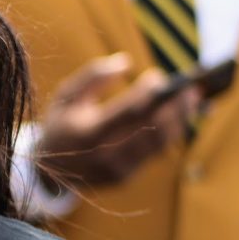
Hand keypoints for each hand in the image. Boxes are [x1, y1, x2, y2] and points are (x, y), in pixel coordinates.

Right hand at [35, 53, 200, 189]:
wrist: (48, 170)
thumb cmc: (60, 124)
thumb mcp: (65, 96)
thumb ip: (92, 76)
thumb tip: (125, 62)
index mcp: (87, 133)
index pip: (127, 111)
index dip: (147, 93)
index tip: (158, 77)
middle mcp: (103, 155)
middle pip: (151, 129)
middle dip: (175, 107)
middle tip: (191, 89)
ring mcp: (116, 169)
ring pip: (158, 144)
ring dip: (179, 121)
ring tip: (191, 101)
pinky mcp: (125, 177)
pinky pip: (153, 153)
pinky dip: (168, 133)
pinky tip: (177, 117)